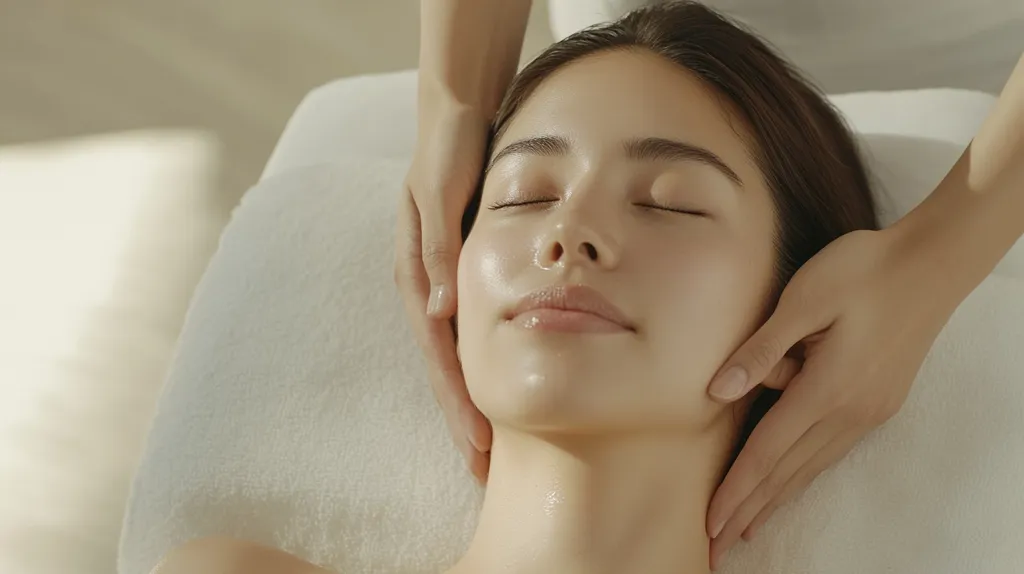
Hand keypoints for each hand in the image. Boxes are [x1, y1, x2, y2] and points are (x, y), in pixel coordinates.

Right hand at [395, 96, 492, 482]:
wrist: (459, 112)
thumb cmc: (450, 148)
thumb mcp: (442, 190)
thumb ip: (439, 247)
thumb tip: (438, 310)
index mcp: (418, 271)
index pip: (439, 351)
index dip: (456, 400)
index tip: (476, 445)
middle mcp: (426, 283)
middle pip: (445, 363)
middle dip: (461, 416)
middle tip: (481, 470)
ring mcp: (441, 279)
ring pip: (456, 352)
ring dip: (470, 398)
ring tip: (486, 446)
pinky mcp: (459, 269)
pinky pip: (468, 328)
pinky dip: (479, 363)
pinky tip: (496, 386)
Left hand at [704, 227, 962, 568]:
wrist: (931, 263)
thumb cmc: (862, 270)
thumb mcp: (804, 299)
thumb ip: (761, 349)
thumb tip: (717, 391)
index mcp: (826, 387)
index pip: (767, 451)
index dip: (736, 489)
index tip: (710, 522)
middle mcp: (850, 411)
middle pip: (787, 472)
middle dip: (749, 510)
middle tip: (718, 546)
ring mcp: (868, 411)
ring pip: (812, 466)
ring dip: (777, 498)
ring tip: (749, 527)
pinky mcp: (878, 403)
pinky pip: (831, 450)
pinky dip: (803, 474)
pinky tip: (792, 483)